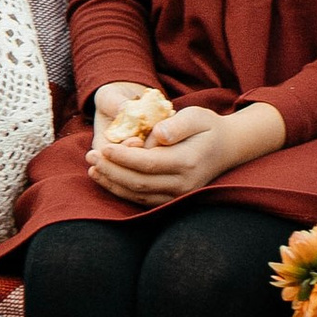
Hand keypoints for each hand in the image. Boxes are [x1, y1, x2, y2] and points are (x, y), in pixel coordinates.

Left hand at [88, 95, 286, 208]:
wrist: (227, 148)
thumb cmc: (208, 126)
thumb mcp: (196, 116)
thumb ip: (177, 125)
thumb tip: (157, 135)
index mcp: (187, 162)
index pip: (147, 163)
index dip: (123, 157)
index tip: (103, 147)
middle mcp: (183, 185)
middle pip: (138, 183)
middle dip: (111, 171)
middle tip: (90, 157)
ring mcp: (178, 196)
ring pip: (138, 195)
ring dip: (112, 183)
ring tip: (92, 169)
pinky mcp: (172, 200)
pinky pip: (142, 200)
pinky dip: (122, 191)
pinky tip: (106, 179)